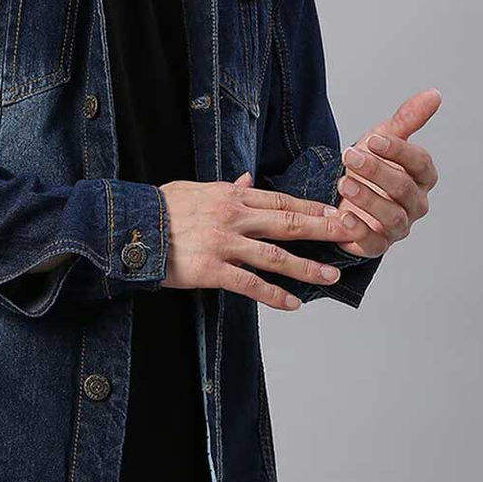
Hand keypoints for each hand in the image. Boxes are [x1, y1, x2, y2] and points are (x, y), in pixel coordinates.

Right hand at [159, 172, 367, 310]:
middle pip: (288, 223)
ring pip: (275, 256)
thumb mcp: (194, 188)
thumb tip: (248, 178)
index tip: (339, 211)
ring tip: (330, 276)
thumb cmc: (160, 208)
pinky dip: (273, 295)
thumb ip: (226, 186)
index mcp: (230, 195)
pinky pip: (249, 283)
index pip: (280, 200)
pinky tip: (292, 303)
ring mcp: (223, 243)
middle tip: (353, 234)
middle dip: (324, 229)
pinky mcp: (211, 269)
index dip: (312, 207)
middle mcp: (232, 217)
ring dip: (306, 267)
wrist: (129, 227)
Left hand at [335, 88, 440, 256]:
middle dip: (378, 172)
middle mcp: (414, 204)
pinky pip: (373, 242)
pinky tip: (341, 216)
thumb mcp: (381, 140)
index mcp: (421, 178)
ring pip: (391, 217)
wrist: (341, 197)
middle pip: (404, 190)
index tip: (374, 139)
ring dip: (368, 200)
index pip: (420, 164)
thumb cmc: (368, 168)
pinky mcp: (376, 245)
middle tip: (350, 157)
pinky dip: (358, 231)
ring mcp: (397, 227)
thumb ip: (406, 120)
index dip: (399, 152)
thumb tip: (434, 94)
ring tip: (343, 184)